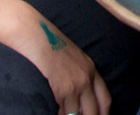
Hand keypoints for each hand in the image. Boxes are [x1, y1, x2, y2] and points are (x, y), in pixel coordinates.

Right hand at [0, 0, 109, 114]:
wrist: (34, 34)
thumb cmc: (47, 44)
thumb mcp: (70, 57)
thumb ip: (76, 74)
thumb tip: (75, 96)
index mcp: (90, 69)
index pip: (105, 100)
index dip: (103, 114)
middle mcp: (87, 78)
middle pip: (94, 111)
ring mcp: (76, 84)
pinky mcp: (63, 89)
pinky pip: (63, 112)